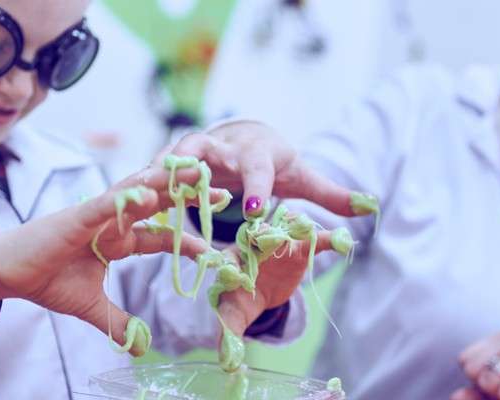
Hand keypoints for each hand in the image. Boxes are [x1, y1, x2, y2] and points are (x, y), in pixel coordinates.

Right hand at [0, 166, 221, 354]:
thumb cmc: (45, 280)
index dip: (186, 239)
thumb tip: (141, 346)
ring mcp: (95, 216)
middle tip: (223, 190)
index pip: (159, 236)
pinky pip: (105, 206)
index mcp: (117, 240)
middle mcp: (112, 222)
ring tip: (195, 171)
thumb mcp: (90, 307)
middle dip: (189, 196)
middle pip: (158, 204)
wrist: (6, 273)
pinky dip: (127, 199)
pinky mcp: (76, 218)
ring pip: (137, 193)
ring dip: (167, 181)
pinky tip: (150, 192)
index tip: (213, 244)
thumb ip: (116, 322)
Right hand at [156, 121, 360, 217]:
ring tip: (142, 186)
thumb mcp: (302, 176)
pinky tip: (129, 194)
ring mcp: (201, 149)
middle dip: (194, 163)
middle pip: (207, 149)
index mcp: (257, 154)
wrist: (248, 138)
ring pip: (177, 152)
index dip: (257, 189)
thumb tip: (371, 205)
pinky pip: (161, 165)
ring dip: (161, 167)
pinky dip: (147, 176)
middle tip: (181, 180)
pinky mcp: (181, 157)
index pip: (258, 171)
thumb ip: (331, 194)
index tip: (255, 212)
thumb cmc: (277, 162)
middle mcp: (226, 148)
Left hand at [215, 229, 337, 337]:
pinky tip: (341, 242)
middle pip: (256, 236)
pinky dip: (327, 239)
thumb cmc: (241, 300)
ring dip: (294, 228)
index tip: (235, 271)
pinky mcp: (299, 247)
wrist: (261, 289)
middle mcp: (252, 244)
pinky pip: (314, 240)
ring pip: (285, 229)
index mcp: (231, 260)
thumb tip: (229, 364)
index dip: (231, 263)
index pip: (228, 258)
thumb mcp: (234, 314)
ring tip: (306, 233)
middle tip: (265, 238)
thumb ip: (230, 332)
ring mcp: (276, 242)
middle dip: (261, 236)